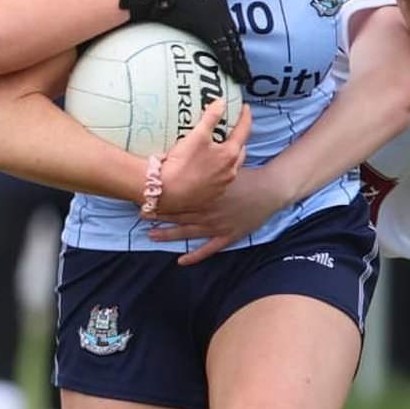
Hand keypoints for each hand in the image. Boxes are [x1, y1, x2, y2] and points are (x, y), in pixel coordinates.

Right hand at [117, 0, 251, 83]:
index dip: (234, 44)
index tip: (238, 58)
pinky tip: (231, 72)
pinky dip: (227, 60)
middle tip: (246, 72)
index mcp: (216, 2)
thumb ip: (188, 16)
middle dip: (240, 56)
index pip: (229, 28)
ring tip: (243, 76)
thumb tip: (183, 27)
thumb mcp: (182, 4)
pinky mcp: (208, 25)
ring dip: (238, 61)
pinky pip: (221, 46)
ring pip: (232, 43)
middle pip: (234, 36)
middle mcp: (220, 8)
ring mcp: (216, 16)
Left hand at [147, 164, 290, 263]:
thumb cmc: (248, 176)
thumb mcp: (226, 165)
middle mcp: (206, 211)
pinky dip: (194, 256)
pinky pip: (208, 249)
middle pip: (177, 214)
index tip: (144, 196)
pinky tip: (181, 261)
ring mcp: (216, 226)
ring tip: (151, 236)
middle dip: (158, 215)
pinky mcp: (226, 236)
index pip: (177, 196)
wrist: (269, 191)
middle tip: (140, 216)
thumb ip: (209, 163)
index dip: (160, 198)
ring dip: (168, 235)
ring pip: (187, 233)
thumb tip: (194, 147)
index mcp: (205, 193)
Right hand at [152, 98, 250, 216]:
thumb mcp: (197, 135)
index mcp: (230, 155)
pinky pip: (219, 179)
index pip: (244, 132)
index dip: (245, 117)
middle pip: (240, 151)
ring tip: (218, 148)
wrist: (166, 192)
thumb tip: (222, 102)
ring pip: (230, 167)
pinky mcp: (211, 195)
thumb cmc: (183, 163)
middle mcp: (230, 172)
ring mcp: (222, 186)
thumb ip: (211, 117)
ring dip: (228, 157)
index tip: (245, 108)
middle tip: (231, 130)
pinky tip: (206, 167)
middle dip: (238, 139)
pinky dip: (217, 171)